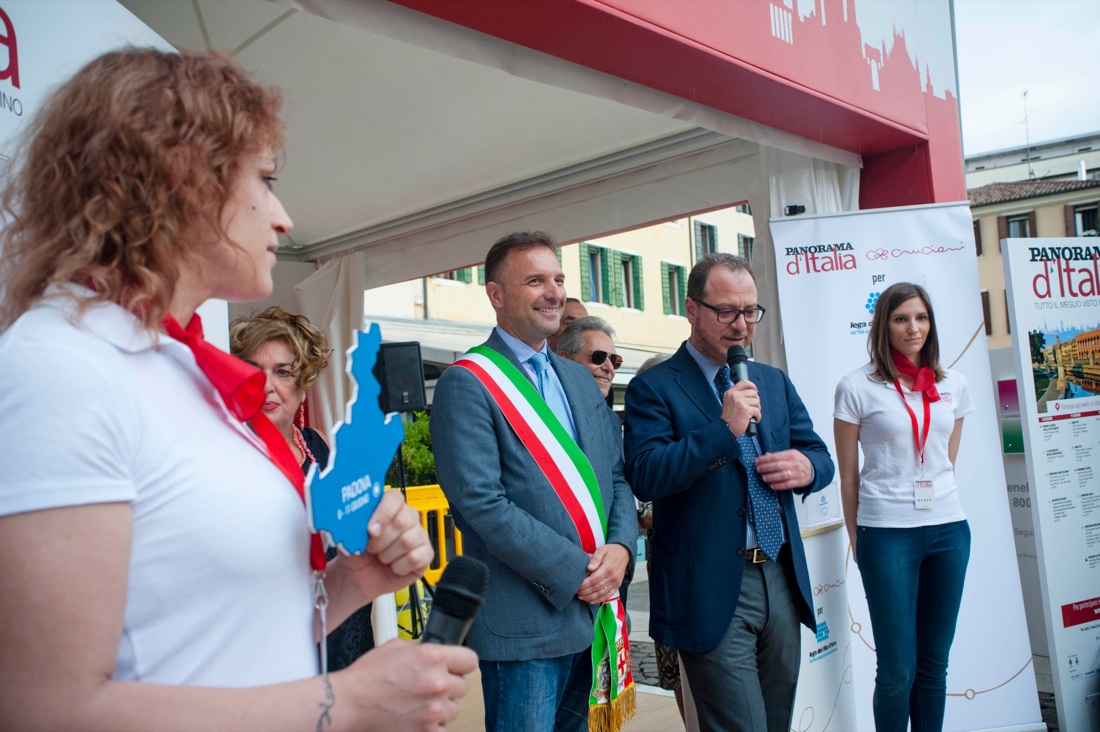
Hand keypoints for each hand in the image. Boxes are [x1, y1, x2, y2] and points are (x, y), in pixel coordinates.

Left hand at [337, 491, 433, 601]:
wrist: (359, 579)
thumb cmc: (356, 555)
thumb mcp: (348, 538)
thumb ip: (352, 526)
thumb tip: (355, 521)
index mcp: (388, 508)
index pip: (394, 499)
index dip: (383, 513)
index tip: (370, 530)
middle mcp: (407, 518)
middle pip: (402, 521)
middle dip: (381, 540)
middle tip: (371, 548)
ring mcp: (419, 535)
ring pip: (408, 541)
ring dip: (388, 555)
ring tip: (381, 558)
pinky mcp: (426, 554)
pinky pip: (415, 558)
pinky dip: (399, 567)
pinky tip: (393, 566)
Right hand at [338, 639, 477, 730]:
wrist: (349, 705)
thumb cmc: (367, 677)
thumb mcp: (395, 648)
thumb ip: (421, 649)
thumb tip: (435, 653)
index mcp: (433, 657)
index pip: (470, 660)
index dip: (460, 664)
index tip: (456, 668)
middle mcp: (437, 683)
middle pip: (463, 686)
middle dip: (448, 686)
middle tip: (428, 687)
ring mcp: (433, 710)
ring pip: (454, 709)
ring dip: (440, 707)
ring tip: (418, 703)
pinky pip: (442, 728)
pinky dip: (432, 725)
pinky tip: (416, 717)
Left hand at [576, 543, 630, 603]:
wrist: (624, 554)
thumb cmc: (610, 551)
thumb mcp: (602, 550)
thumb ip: (595, 558)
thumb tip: (589, 568)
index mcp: (608, 568)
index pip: (593, 579)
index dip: (584, 584)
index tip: (576, 586)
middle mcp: (612, 577)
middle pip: (596, 588)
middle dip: (584, 591)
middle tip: (576, 592)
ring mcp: (615, 583)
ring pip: (601, 593)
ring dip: (590, 597)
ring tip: (581, 597)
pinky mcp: (617, 586)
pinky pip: (608, 595)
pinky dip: (599, 600)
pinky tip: (591, 600)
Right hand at [720, 380, 760, 436]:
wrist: (725, 428)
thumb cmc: (729, 417)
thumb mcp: (729, 402)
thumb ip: (737, 395)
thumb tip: (752, 392)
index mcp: (731, 392)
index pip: (744, 382)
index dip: (752, 386)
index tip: (755, 391)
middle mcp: (735, 395)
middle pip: (753, 393)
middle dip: (756, 401)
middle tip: (752, 408)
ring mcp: (741, 402)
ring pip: (757, 402)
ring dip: (757, 409)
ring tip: (751, 414)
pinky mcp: (746, 410)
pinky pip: (758, 411)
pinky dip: (757, 417)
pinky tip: (753, 420)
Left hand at [754, 449, 811, 490]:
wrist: (813, 468)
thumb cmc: (798, 461)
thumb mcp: (790, 454)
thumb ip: (778, 456)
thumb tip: (765, 456)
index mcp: (791, 455)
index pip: (776, 457)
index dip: (765, 459)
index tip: (757, 461)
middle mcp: (794, 464)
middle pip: (778, 466)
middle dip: (766, 468)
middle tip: (758, 469)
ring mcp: (797, 473)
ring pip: (782, 475)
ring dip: (771, 477)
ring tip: (764, 478)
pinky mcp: (799, 482)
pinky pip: (788, 485)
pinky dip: (779, 486)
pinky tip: (772, 486)